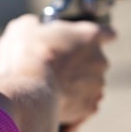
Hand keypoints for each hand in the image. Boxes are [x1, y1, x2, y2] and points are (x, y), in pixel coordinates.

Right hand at [0, 14, 115, 131]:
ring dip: (76, 84)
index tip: (88, 41)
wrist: (29, 90)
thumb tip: (33, 27)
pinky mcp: (90, 106)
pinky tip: (56, 102)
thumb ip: (35, 25)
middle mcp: (100, 59)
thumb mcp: (23, 28)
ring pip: (90, 83)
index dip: (99, 37)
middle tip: (56, 65)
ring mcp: (97, 84)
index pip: (107, 33)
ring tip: (52, 87)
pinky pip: (85, 103)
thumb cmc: (27, 55)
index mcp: (89, 35)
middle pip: (95, 60)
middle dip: (79, 63)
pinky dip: (74, 104)